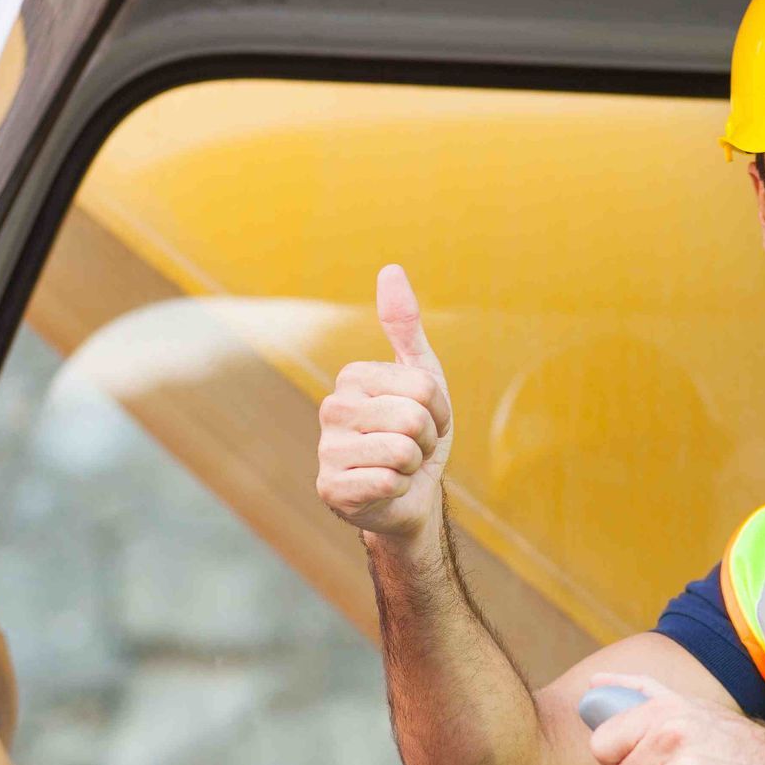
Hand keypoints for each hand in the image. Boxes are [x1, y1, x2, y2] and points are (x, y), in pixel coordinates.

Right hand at [316, 265, 454, 540]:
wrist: (411, 495)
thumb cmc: (417, 434)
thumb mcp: (423, 377)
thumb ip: (405, 326)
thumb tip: (390, 269)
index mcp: (352, 377)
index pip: (422, 386)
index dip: (437, 410)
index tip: (424, 420)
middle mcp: (331, 409)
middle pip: (412, 417)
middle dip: (426, 439)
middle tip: (413, 448)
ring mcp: (326, 450)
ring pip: (401, 450)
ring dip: (413, 465)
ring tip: (400, 467)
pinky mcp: (330, 489)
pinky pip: (386, 482)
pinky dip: (398, 489)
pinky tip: (384, 490)